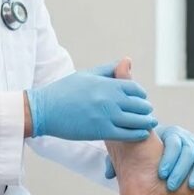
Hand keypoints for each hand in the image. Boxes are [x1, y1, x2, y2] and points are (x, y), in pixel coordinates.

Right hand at [26, 61, 156, 140]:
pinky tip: (142, 133)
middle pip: (139, 104)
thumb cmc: (64, 91)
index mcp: (107, 84)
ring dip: (146, 122)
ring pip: (137, 120)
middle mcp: (110, 98)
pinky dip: (138, 134)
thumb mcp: (87, 75)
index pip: (135, 89)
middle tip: (146, 112)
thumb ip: (109, 69)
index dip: (141, 95)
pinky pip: (127, 134)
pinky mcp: (101, 131)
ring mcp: (107, 115)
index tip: (140, 100)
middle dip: (145, 109)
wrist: (44, 110)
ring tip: (149, 123)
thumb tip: (127, 60)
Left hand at [104, 124, 193, 190]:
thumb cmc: (146, 157)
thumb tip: (109, 173)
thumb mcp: (133, 155)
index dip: (168, 157)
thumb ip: (119, 160)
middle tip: (171, 185)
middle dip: (180, 168)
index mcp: (169, 134)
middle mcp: (185, 139)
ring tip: (191, 187)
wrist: (162, 156)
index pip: (173, 142)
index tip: (160, 174)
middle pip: (188, 150)